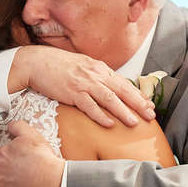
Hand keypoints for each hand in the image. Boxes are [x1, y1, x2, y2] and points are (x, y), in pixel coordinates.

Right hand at [10, 46, 154, 126]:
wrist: (37, 62)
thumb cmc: (58, 66)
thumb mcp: (83, 66)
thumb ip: (97, 76)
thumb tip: (111, 88)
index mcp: (99, 68)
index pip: (123, 83)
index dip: (138, 95)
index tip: (149, 106)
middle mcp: (95, 74)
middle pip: (122, 90)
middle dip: (138, 104)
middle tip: (150, 115)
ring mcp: (84, 83)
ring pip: (109, 98)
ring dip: (123, 111)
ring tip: (134, 123)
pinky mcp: (72, 92)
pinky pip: (89, 106)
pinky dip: (100, 115)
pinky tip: (109, 124)